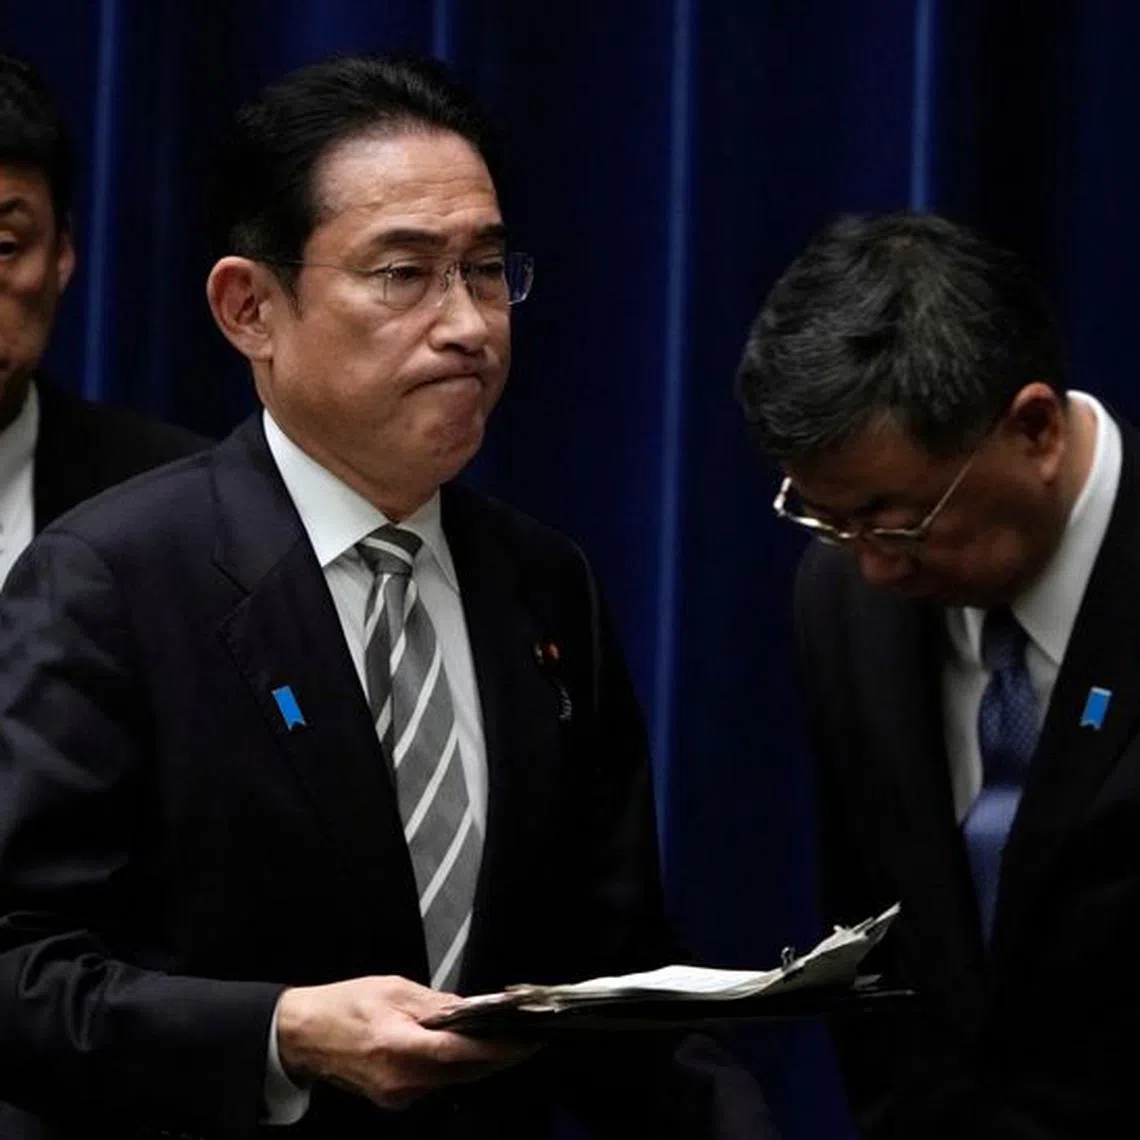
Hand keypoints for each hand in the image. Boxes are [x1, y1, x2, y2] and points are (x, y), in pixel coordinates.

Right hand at [275, 975, 537, 1108]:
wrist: (304, 1035)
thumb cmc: (345, 1004)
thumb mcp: (393, 989)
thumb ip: (434, 1004)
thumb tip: (471, 1010)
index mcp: (398, 1046)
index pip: (460, 1053)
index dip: (498, 1049)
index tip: (527, 1039)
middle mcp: (401, 1080)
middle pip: (464, 1072)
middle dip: (498, 1056)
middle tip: (526, 1036)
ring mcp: (398, 1095)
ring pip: (453, 1079)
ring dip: (477, 1061)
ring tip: (499, 1036)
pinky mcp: (395, 1099)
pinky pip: (435, 1083)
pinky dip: (453, 1066)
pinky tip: (462, 1047)